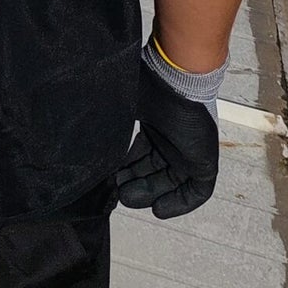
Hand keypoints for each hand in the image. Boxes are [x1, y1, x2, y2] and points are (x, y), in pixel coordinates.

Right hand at [115, 51, 219, 218]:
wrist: (176, 77)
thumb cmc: (149, 85)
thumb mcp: (119, 107)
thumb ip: (105, 125)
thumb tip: (83, 140)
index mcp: (155, 125)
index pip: (139, 154)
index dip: (124, 167)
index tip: (107, 176)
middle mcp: (171, 139)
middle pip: (152, 171)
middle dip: (133, 183)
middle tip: (115, 191)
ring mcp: (189, 151)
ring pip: (170, 183)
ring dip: (149, 194)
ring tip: (128, 199)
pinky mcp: (204, 162)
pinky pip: (196, 192)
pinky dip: (179, 204)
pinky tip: (158, 210)